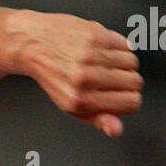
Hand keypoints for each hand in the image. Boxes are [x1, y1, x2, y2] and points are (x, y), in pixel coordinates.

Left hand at [6, 10, 141, 136]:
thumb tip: (116, 130)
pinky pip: (125, 44)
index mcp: (79, 100)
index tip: (121, 95)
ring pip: (132, 63)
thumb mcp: (70, 104)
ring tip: (104, 63)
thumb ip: (97, 118)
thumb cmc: (53, 76)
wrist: (30, 44)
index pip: (131, 103)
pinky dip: (118, 47)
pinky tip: (101, 49)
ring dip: (123, 63)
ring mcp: (90, 55)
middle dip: (127, 81)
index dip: (129, 99)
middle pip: (134, 82)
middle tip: (109, 77)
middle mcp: (84, 78)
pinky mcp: (94, 35)